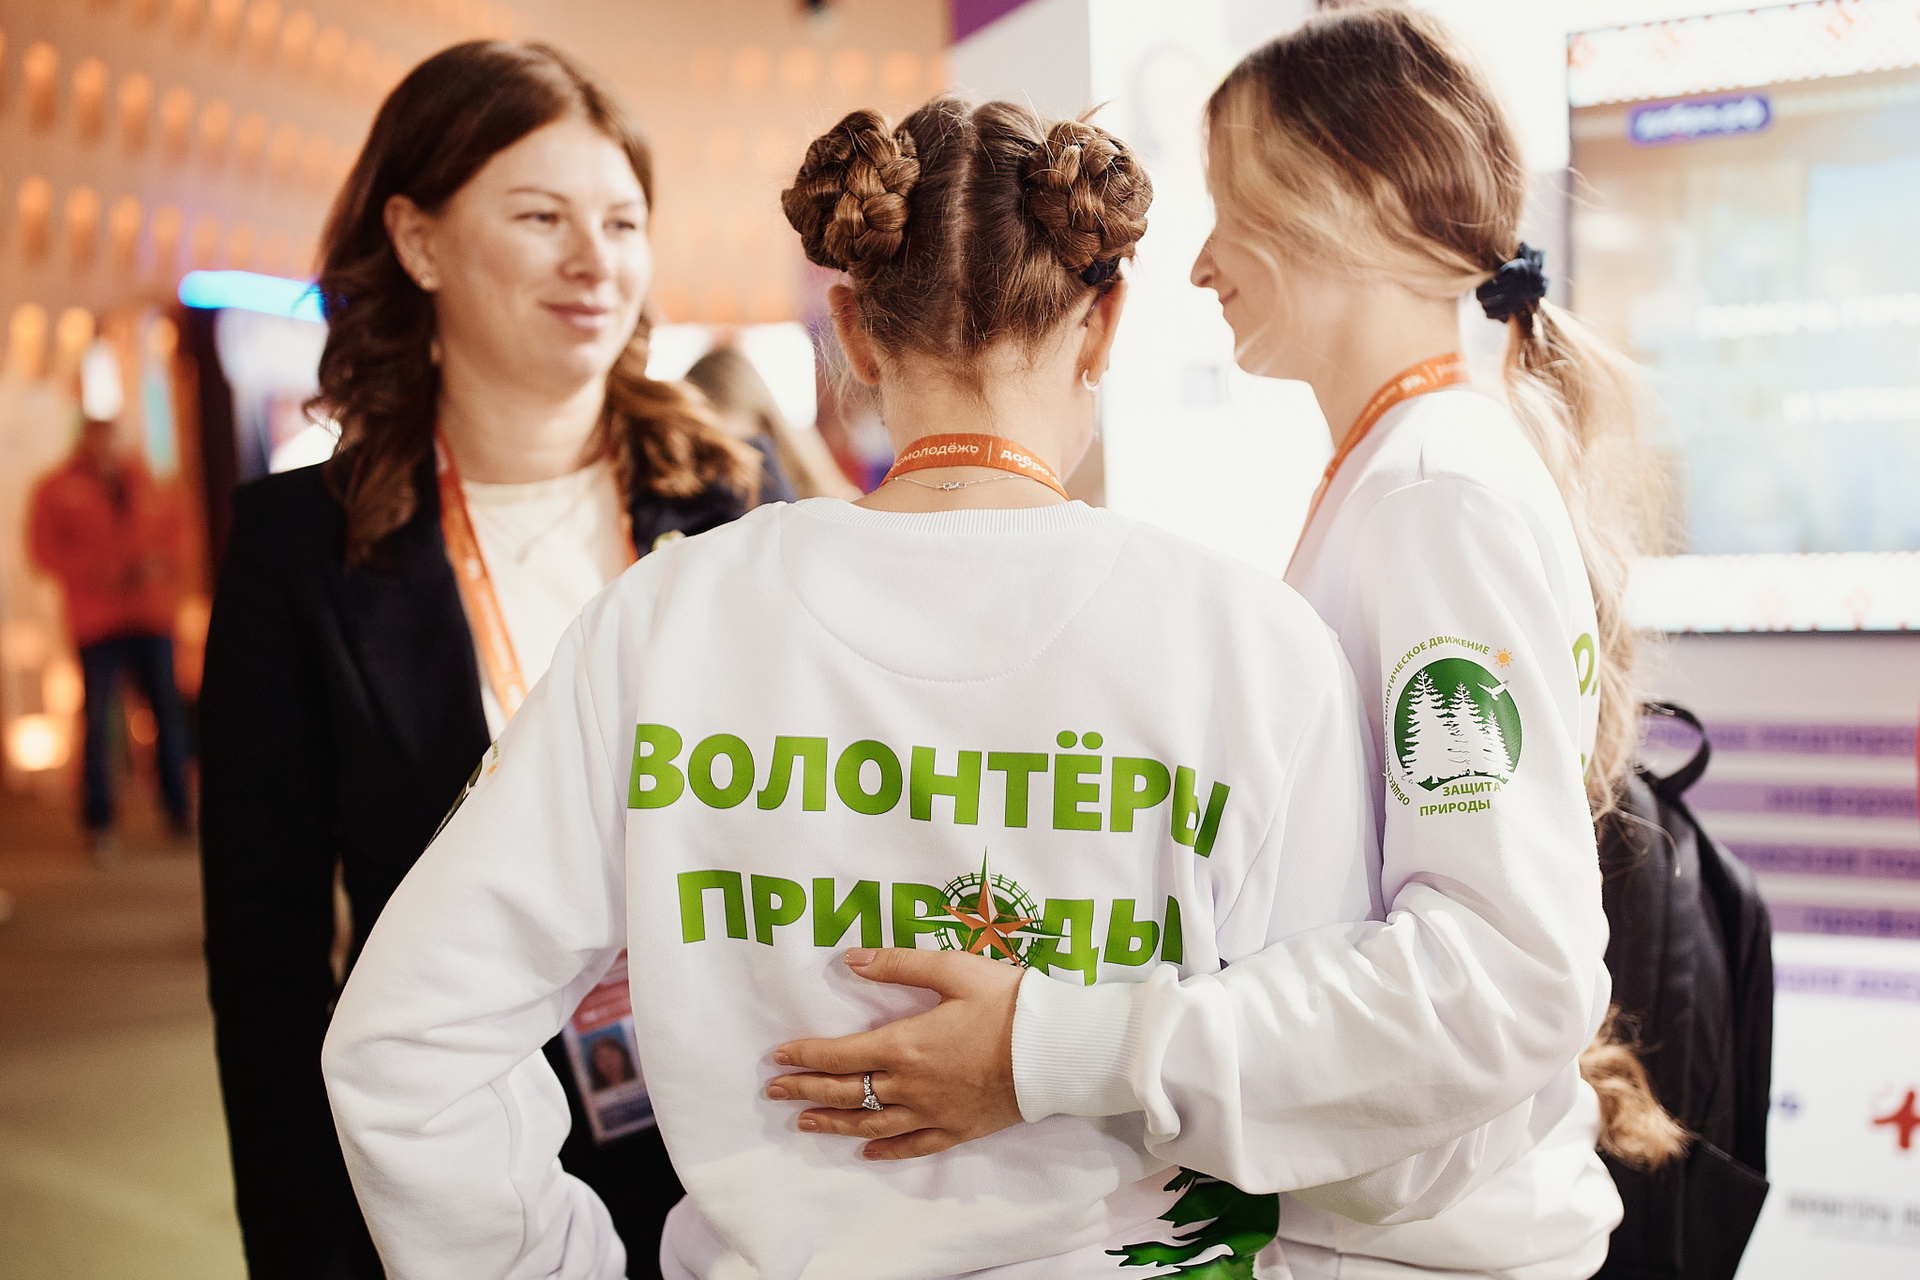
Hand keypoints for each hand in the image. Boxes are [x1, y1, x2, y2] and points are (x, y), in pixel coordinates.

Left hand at [768, 947, 1023, 1159]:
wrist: (1055, 1048)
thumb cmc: (1007, 1002)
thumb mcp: (954, 969)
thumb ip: (900, 964)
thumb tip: (850, 959)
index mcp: (906, 1044)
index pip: (840, 1054)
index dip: (805, 1056)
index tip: (778, 1057)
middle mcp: (911, 1085)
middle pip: (846, 1092)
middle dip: (806, 1092)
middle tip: (775, 1094)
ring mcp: (934, 1111)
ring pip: (872, 1122)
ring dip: (834, 1123)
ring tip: (805, 1124)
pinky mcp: (958, 1128)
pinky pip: (914, 1145)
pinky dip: (886, 1149)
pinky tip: (867, 1150)